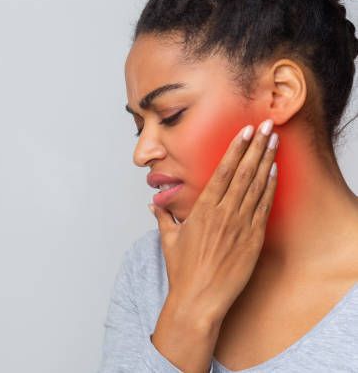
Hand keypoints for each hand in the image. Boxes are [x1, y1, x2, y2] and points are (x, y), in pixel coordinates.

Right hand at [150, 119, 278, 324]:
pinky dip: (270, 187)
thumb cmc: (183, 271)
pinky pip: (264, 207)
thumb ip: (163, 218)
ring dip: (266, 160)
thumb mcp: (169, 240)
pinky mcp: (253, 240)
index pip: (222, 172)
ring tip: (273, 140)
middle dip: (255, 146)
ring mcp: (240, 226)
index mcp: (202, 210)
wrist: (200, 300)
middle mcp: (223, 214)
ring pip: (256, 186)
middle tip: (264, 126)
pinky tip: (274, 171)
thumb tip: (153, 205)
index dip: (234, 149)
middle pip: (243, 172)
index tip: (243, 132)